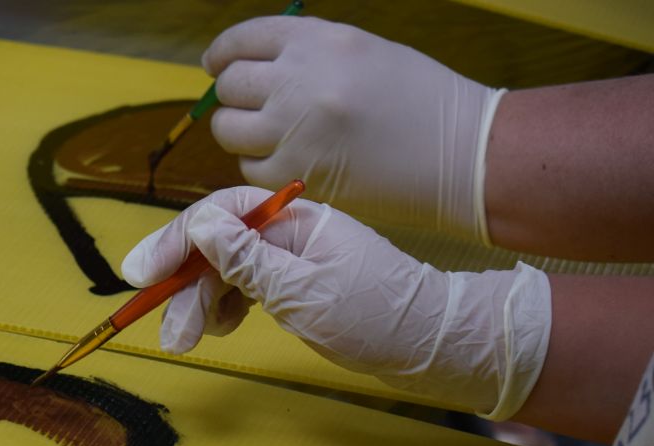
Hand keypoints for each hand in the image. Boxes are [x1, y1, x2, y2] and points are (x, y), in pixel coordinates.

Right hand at [120, 187, 550, 419]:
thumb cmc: (377, 316)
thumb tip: (198, 226)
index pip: (219, 215)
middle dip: (183, 285)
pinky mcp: (294, 286)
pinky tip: (218, 328)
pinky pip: (242, 287)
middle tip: (168, 332)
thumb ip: (247, 260)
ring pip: (224, 270)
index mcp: (294, 220)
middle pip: (215, 245)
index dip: (176, 242)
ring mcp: (291, 259)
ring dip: (199, 302)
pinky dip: (223, 307)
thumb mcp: (304, 291)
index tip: (143, 275)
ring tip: (188, 338)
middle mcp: (288, 232)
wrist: (432, 345)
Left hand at [203, 16, 502, 239]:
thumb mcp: (361, 52)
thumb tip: (247, 67)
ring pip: (229, 130)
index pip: (242, 39)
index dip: (222, 54)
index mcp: (317, 41)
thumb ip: (304, 55)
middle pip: (230, 85)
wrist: (460, 152)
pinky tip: (290, 163)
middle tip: (248, 108)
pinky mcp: (296, 174)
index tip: (216, 65)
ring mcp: (293, 130)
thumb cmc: (417, 100)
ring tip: (269, 138)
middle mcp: (299, 80)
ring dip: (240, 134)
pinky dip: (261, 168)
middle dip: (233, 97)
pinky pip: (249, 169)